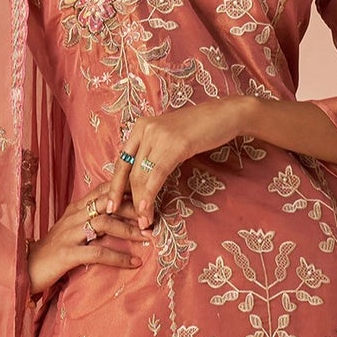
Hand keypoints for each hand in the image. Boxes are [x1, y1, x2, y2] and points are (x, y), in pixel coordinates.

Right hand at [27, 183, 152, 296]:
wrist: (26, 268)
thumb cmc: (54, 251)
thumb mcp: (73, 230)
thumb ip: (92, 220)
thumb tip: (119, 218)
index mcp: (76, 208)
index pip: (103, 190)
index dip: (125, 189)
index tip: (147, 194)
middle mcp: (73, 216)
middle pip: (108, 203)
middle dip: (133, 208)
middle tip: (153, 216)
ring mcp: (69, 234)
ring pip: (105, 224)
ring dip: (130, 231)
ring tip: (147, 238)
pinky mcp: (67, 254)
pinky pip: (98, 253)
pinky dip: (118, 258)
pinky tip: (134, 263)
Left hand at [103, 98, 247, 227]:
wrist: (226, 115)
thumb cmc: (200, 129)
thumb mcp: (169, 138)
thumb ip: (154, 153)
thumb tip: (143, 180)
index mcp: (140, 127)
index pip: (121, 161)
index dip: (114, 186)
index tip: (110, 206)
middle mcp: (145, 129)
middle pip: (129, 172)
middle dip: (127, 199)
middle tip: (133, 221)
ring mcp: (159, 135)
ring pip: (141, 176)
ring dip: (141, 203)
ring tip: (144, 221)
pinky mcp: (176, 144)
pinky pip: (157, 175)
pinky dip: (150, 194)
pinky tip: (147, 209)